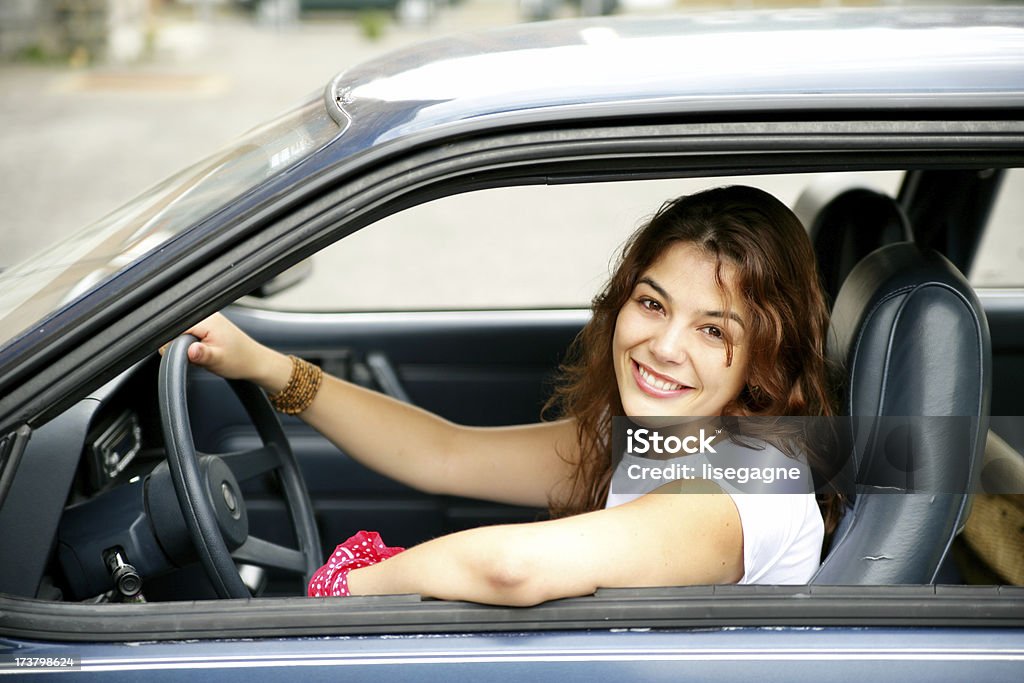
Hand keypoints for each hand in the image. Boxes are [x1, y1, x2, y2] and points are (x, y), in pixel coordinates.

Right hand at [163, 313, 288, 389]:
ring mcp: (208, 319)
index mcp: (208, 320)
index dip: (173, 344)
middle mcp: (207, 315)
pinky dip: (193, 344)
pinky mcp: (209, 325)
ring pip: (183, 332)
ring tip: (204, 353)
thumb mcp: (217, 360)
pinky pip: (191, 333)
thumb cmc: (239, 360)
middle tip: (197, 356)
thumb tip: (189, 350)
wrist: (254, 361)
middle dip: (181, 346)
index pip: (175, 328)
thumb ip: (201, 355)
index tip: (184, 355)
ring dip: (187, 345)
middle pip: (177, 329)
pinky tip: (204, 350)